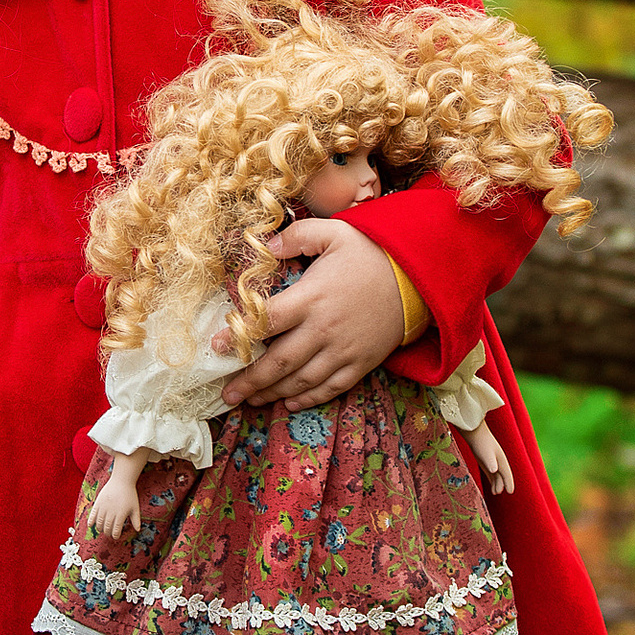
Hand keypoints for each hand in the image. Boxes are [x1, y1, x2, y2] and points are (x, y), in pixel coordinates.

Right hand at [88, 458, 142, 539]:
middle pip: (107, 528)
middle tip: (109, 534)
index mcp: (121, 514)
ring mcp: (103, 507)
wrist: (121, 481)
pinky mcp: (98, 503)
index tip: (116, 536)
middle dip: (108, 533)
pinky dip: (91, 521)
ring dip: (100, 529)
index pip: (116, 530)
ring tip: (103, 530)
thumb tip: (137, 530)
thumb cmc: (130, 495)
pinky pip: (92, 515)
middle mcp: (111, 512)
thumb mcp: (135, 508)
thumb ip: (136, 520)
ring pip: (99, 523)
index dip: (115, 535)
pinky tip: (91, 525)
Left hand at [222, 221, 407, 411]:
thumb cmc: (372, 252)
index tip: (216, 349)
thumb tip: (263, 246)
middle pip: (279, 362)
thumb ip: (295, 237)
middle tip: (227, 393)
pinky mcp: (361, 363)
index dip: (238, 337)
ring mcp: (344, 350)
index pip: (267, 321)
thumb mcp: (334, 232)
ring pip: (302, 381)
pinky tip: (289, 402)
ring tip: (250, 399)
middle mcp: (325, 328)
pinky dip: (308, 399)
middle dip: (250, 380)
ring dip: (272, 393)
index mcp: (312, 296)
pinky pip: (331, 387)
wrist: (419, 276)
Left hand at [470, 421, 514, 493]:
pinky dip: (493, 481)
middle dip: (502, 484)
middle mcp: (498, 461)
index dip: (509, 483)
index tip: (510, 492)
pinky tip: (492, 487)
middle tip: (497, 492)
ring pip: (497, 476)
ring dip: (497, 484)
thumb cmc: (481, 442)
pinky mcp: (485, 461)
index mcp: (501, 460)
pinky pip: (491, 473)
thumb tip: (494, 471)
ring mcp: (492, 461)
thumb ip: (490, 462)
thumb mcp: (486, 453)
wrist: (474, 432)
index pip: (507, 474)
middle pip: (502, 476)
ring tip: (494, 492)